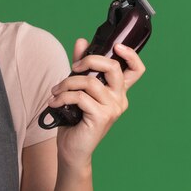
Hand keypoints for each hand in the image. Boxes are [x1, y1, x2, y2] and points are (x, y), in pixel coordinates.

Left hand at [48, 38, 145, 166]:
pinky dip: (63, 96)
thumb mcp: (77, 89)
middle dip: (89, 60)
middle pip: (113, 67)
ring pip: (90, 82)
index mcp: (118, 91)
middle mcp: (120, 99)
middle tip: (72, 67)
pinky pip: (80, 97)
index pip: (136, 70)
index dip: (131, 55)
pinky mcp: (102, 117)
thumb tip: (82, 41)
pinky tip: (54, 102)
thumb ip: (81, 67)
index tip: (116, 46)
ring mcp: (113, 108)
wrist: (73, 149)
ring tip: (55, 91)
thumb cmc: (75, 120)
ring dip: (67, 83)